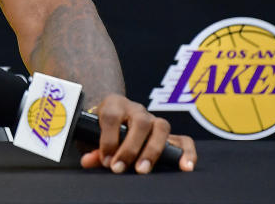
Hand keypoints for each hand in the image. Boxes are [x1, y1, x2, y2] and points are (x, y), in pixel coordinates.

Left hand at [78, 94, 196, 173]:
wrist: (115, 114)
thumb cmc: (102, 127)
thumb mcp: (93, 134)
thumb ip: (92, 148)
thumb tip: (88, 162)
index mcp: (115, 104)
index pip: (112, 116)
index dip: (107, 139)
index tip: (105, 160)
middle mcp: (136, 109)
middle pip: (139, 122)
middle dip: (129, 148)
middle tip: (119, 168)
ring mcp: (154, 119)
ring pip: (161, 127)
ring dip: (152, 150)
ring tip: (143, 170)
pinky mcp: (169, 133)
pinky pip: (184, 139)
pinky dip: (187, 152)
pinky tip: (185, 167)